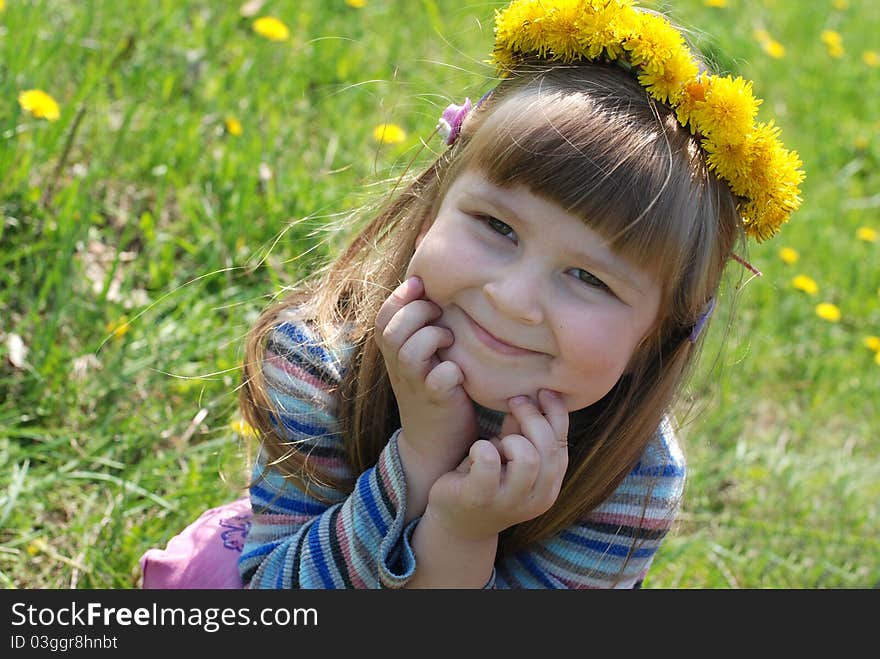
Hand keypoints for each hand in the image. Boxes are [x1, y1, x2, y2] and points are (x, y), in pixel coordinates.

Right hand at [375, 276, 478, 471]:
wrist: (435, 442)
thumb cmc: (435, 389)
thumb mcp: (421, 358)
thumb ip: (420, 329)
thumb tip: (432, 290)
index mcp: (394, 354)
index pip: (382, 318)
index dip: (397, 297)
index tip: (419, 283)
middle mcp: (400, 369)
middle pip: (393, 331)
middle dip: (417, 312)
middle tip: (439, 313)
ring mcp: (417, 386)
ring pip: (410, 352)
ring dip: (432, 337)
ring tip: (449, 339)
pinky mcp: (437, 402)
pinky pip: (438, 380)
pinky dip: (450, 371)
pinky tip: (459, 370)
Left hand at [424, 389, 568, 541]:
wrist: (457, 522)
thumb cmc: (488, 480)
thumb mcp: (511, 456)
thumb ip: (524, 432)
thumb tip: (533, 396)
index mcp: (550, 485)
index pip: (562, 443)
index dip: (556, 412)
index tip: (542, 391)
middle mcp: (538, 498)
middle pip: (548, 448)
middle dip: (531, 417)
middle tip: (513, 401)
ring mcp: (510, 502)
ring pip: (527, 458)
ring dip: (510, 440)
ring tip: (496, 442)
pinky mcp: (480, 498)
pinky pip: (488, 462)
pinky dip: (482, 447)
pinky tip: (475, 451)